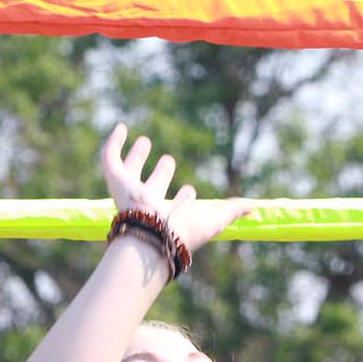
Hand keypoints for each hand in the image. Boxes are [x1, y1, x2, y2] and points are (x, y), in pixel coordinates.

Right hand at [100, 123, 249, 252]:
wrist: (156, 234)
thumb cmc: (185, 230)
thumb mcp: (215, 218)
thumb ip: (233, 210)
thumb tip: (254, 209)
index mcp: (168, 211)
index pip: (171, 195)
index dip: (176, 186)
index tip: (179, 174)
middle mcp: (148, 202)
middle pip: (152, 185)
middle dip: (160, 172)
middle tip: (168, 159)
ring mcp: (129, 191)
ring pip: (129, 172)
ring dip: (136, 156)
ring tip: (144, 140)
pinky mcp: (115, 181)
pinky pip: (108, 159)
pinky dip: (113, 142)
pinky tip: (121, 127)